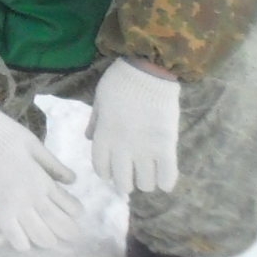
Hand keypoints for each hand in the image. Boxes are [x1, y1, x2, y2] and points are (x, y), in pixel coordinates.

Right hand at [0, 108, 82, 249]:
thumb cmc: (4, 133)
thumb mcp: (34, 144)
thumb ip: (53, 165)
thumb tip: (73, 181)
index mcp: (43, 180)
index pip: (69, 205)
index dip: (76, 212)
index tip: (77, 213)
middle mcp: (32, 197)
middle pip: (57, 224)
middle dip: (68, 233)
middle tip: (72, 236)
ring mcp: (14, 204)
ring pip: (38, 234)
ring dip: (49, 241)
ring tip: (52, 242)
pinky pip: (11, 232)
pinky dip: (21, 243)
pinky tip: (26, 244)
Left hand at [88, 58, 180, 194]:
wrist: (147, 72)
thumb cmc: (120, 82)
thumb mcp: (99, 100)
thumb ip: (95, 122)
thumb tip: (89, 138)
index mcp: (104, 135)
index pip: (101, 166)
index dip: (105, 173)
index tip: (109, 175)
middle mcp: (122, 147)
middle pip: (122, 180)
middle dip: (125, 184)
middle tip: (129, 181)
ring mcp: (145, 148)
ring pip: (145, 182)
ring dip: (145, 183)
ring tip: (147, 179)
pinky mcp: (166, 146)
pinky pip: (167, 174)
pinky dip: (166, 182)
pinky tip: (164, 182)